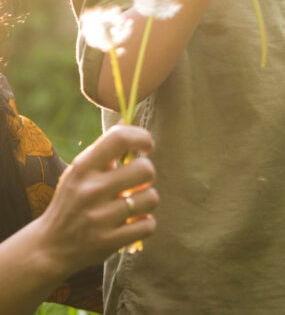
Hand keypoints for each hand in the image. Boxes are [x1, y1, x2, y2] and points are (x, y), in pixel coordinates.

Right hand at [38, 124, 157, 273]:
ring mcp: (98, 218)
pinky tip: (131, 224)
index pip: (120, 138)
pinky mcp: (108, 241)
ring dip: (146, 201)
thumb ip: (104, 149)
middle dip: (147, 175)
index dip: (142, 137)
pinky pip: (148, 225)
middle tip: (136, 183)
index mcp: (83, 168)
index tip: (146, 147)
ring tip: (131, 205)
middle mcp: (90, 190)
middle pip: (146, 168)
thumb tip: (126, 119)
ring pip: (151, 197)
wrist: (50, 248)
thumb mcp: (79, 172)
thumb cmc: (72, 202)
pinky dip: (144, 224)